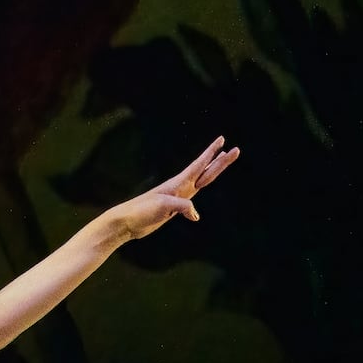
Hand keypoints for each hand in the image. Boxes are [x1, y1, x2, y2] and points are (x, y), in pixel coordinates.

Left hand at [88, 137, 240, 245]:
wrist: (126, 222)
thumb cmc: (141, 211)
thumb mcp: (163, 207)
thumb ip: (182, 207)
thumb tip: (196, 216)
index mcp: (178, 184)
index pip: (199, 165)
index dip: (211, 153)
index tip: (222, 140)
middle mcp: (180, 188)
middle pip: (206, 171)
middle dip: (221, 160)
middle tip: (237, 149)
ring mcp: (177, 198)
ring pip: (201, 183)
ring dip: (214, 172)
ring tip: (223, 160)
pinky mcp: (173, 210)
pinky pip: (191, 203)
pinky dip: (197, 206)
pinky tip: (196, 214)